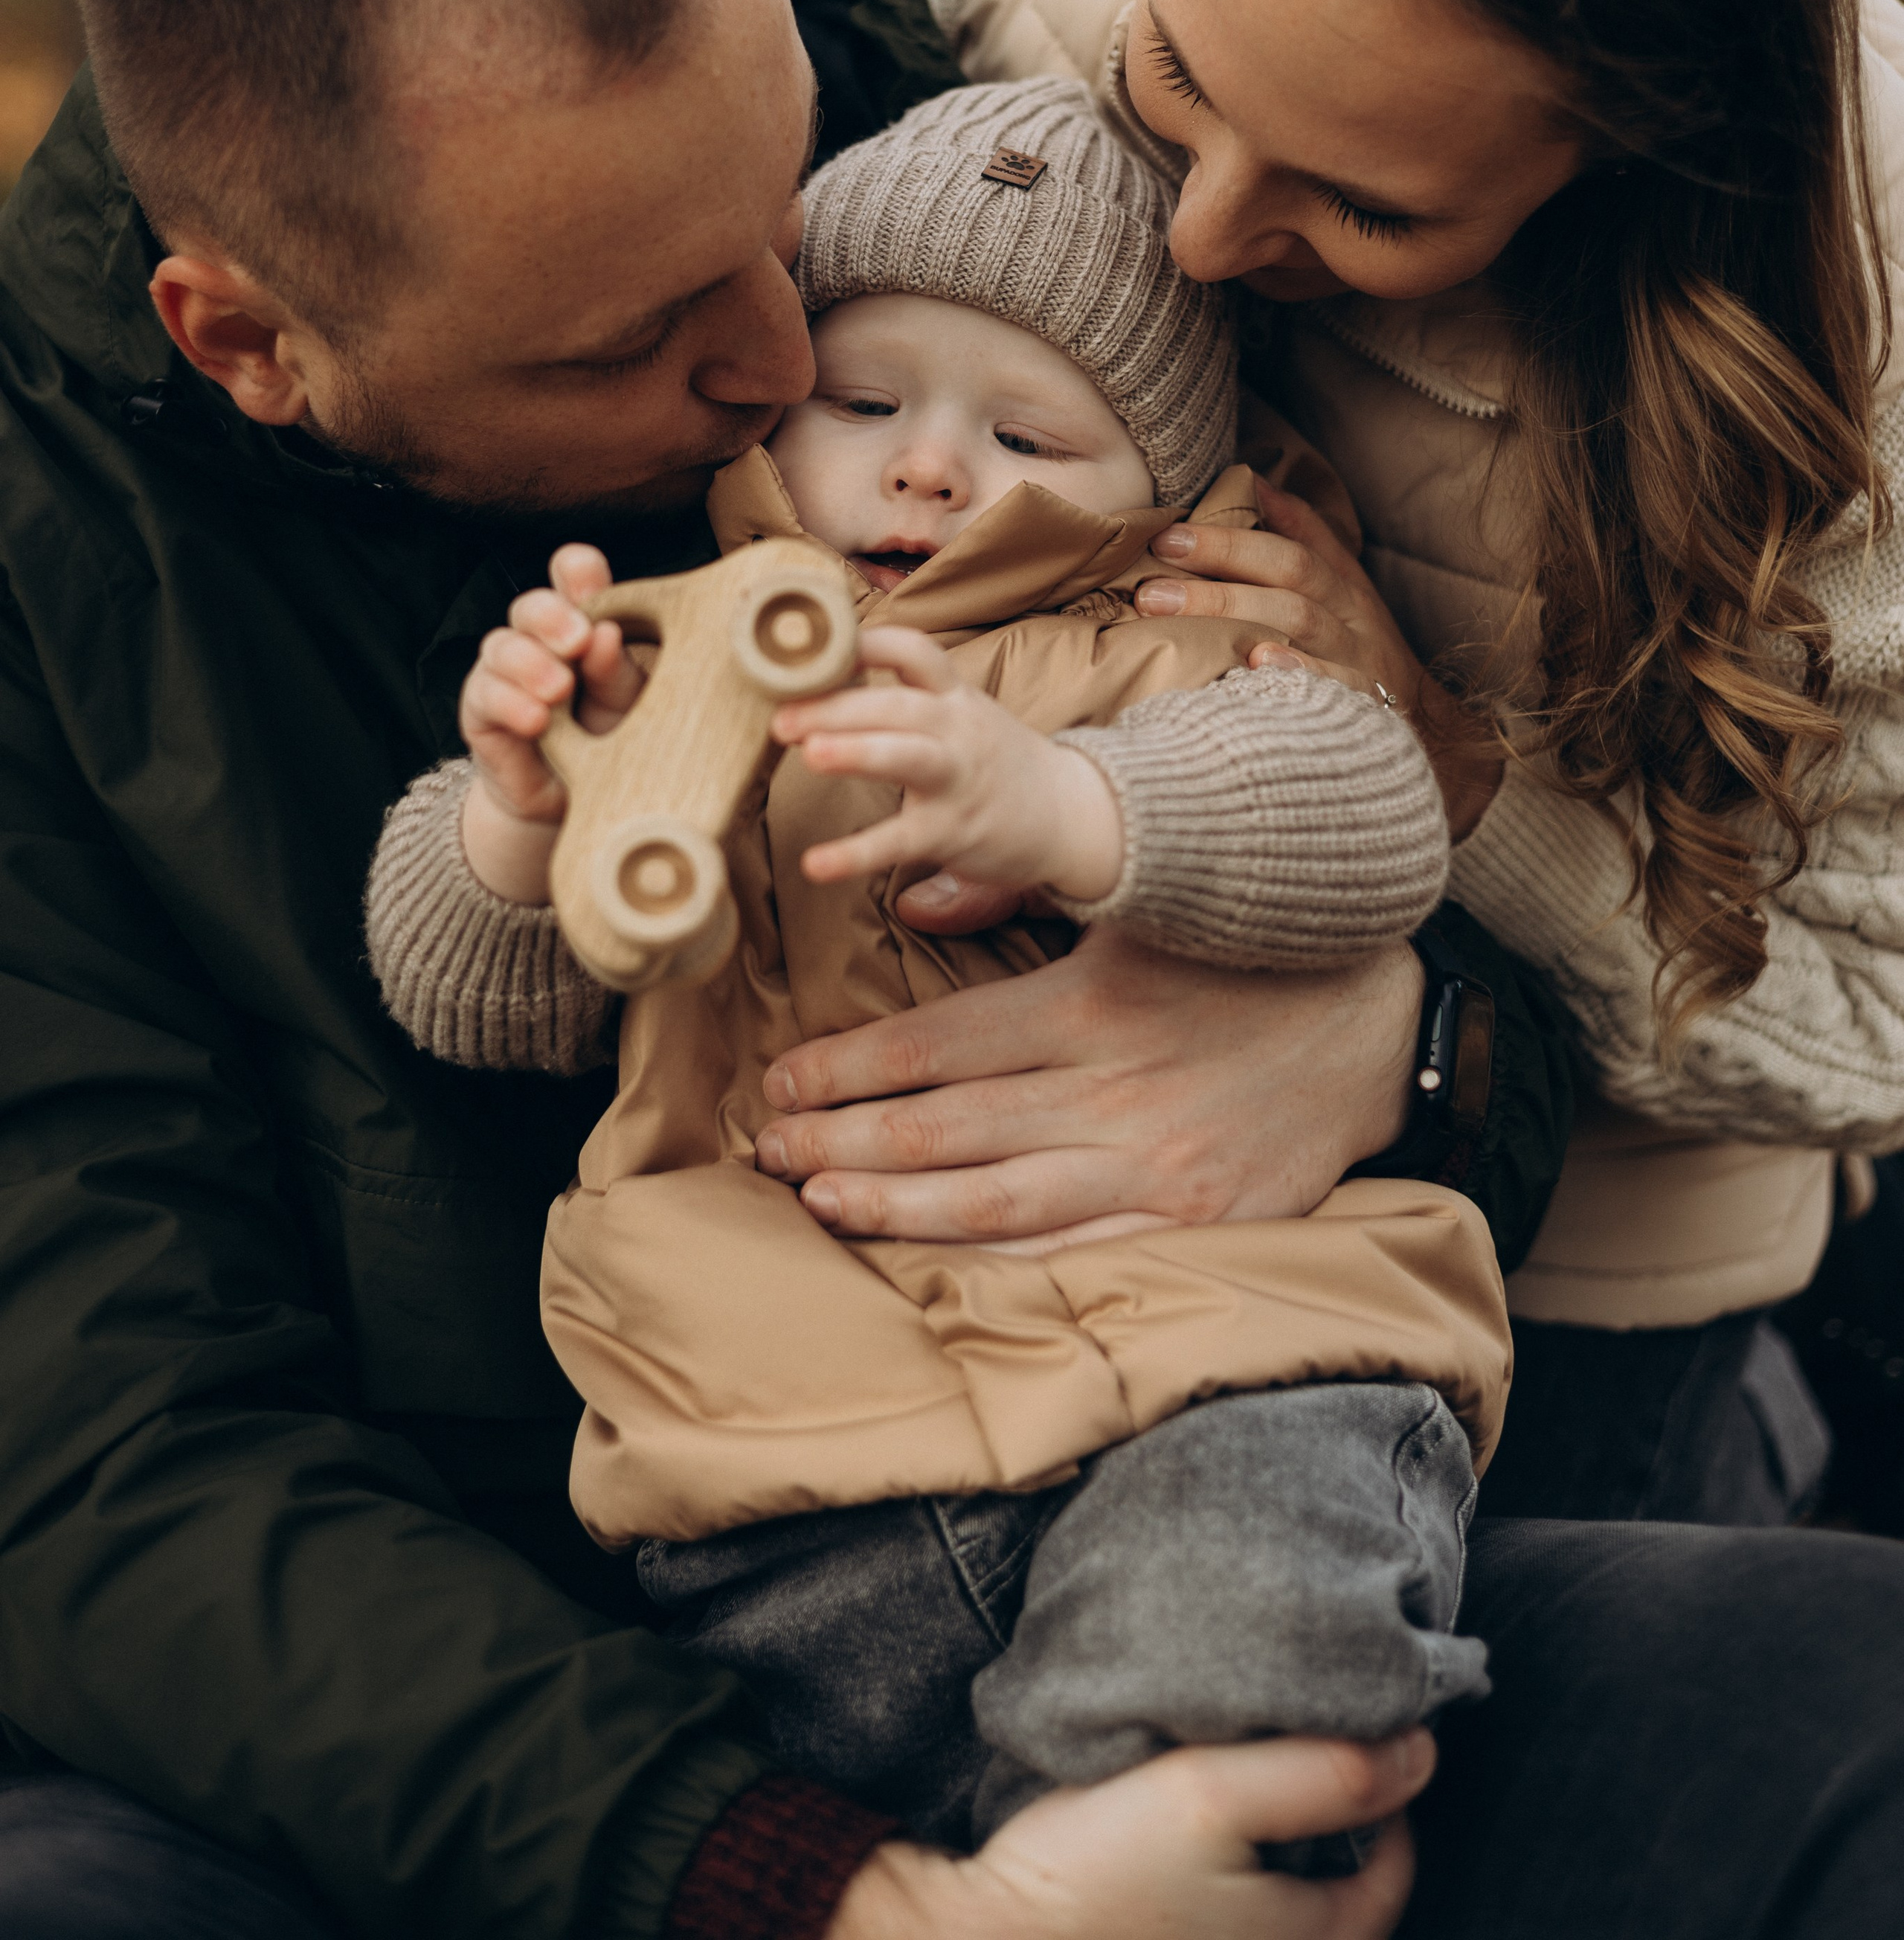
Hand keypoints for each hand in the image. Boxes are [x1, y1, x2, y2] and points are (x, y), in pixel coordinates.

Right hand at [457, 544, 643, 902]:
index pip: (572, 577)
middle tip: (580, 639)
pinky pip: (485, 695)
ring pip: (501, 645)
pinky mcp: (482, 711)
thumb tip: (608, 635)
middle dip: (553, 615)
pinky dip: (510, 702)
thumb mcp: (627, 705)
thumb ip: (618, 672)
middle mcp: (538, 640)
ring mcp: (505, 672)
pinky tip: (536, 720)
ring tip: (559, 689)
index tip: (590, 575)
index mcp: (583, 622)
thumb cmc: (609, 739)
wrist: (572, 802)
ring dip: (530, 662)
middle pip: (532, 605)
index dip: (578, 572)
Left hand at [753, 923, 1422, 1246]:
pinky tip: (930, 1264)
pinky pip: (1074, 1255)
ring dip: (893, 1206)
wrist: (1380, 1024)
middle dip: (845, 1141)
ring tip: (819, 1201)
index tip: (783, 1082)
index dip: (848, 1069)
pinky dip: (996, 1265)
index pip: (937, 1046)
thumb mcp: (1136, 907)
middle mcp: (1110, 1090)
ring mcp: (1151, 1167)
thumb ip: (1020, 902)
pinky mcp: (1192, 1221)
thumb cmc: (1243, 956)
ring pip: (993, 1201)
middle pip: (946, 1128)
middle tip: (770, 1152)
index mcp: (1089, 1004)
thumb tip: (910, 905)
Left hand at [772, 627, 1124, 903]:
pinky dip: (857, 854)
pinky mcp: (953, 831)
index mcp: (953, 695)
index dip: (867, 643)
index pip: (913, 651)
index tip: (817, 644)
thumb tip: (820, 690)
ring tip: (809, 752)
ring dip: (858, 750)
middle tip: (781, 715)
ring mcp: (957, 779)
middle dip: (838, 704)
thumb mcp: (961, 714)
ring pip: (907, 756)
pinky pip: (900, 841)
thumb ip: (905, 700)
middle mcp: (957, 729)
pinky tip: (816, 864)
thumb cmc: (995, 761)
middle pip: (897, 705)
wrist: (1071, 815)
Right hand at [826, 1730, 1430, 1939]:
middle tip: (1296, 1743)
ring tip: (1239, 1776)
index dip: (1383, 1790)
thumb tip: (1422, 1747)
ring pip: (1281, 1900)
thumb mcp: (1214, 1796)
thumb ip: (1322, 1773)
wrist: (978, 1935)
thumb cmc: (1096, 1872)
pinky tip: (1184, 1828)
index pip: (1391, 1869)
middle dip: (1329, 1816)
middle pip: (1339, 1890)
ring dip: (1275, 1843)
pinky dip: (1226, 1871)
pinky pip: (1225, 1913)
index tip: (1350, 1728)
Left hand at [1133, 481, 1503, 840]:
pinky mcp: (1360, 710)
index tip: (1170, 533)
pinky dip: (1292, 673)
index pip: (1289, 548)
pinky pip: (1328, 687)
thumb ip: (1303, 534)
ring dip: (1231, 607)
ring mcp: (1355, 662)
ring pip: (1298, 621)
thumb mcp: (1342, 590)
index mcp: (1340, 587)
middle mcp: (1348, 617)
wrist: (1426, 730)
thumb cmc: (1359, 651)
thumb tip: (1254, 478)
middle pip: (1288, 576)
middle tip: (1152, 573)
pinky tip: (1253, 665)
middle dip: (1219, 565)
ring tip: (1166, 606)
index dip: (1232, 536)